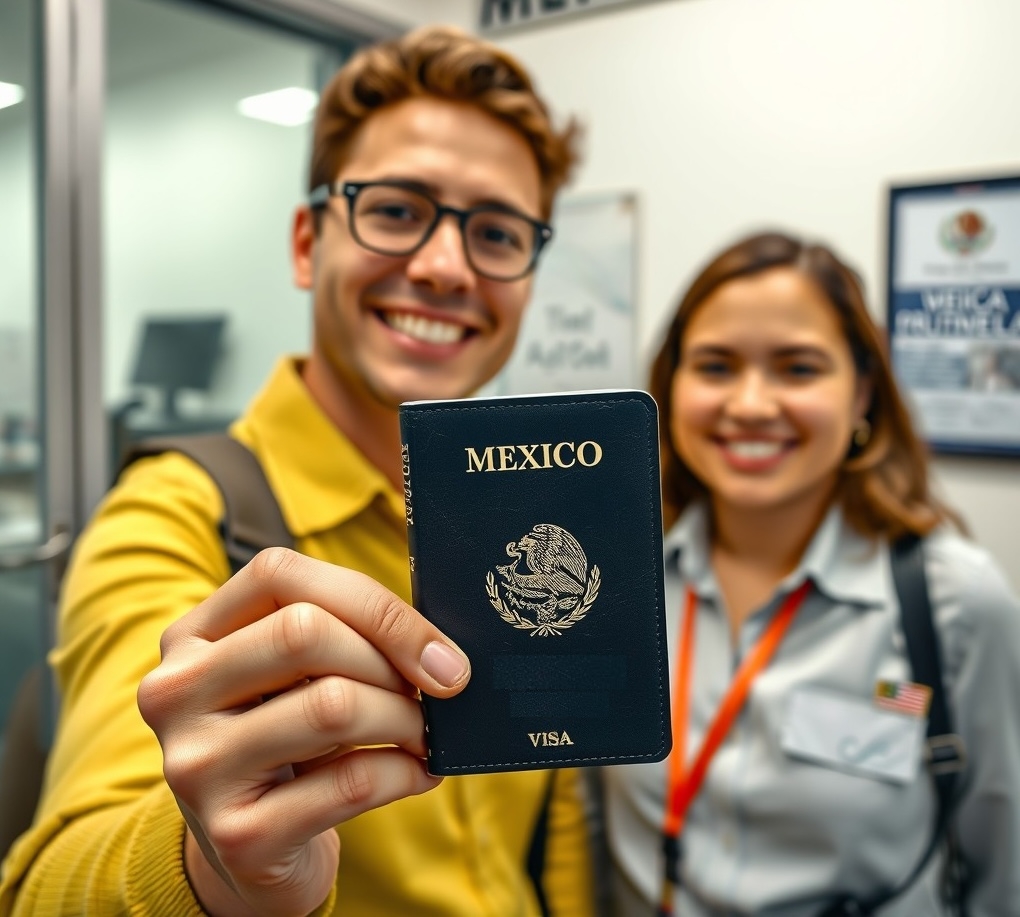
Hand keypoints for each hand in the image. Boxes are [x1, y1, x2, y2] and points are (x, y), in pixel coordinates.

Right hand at [137, 548, 470, 916]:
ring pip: (333, 705)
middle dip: (391, 661)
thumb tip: (440, 653)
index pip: (278, 575)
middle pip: (304, 632)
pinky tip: (419, 773)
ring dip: (406, 719)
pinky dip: (406, 772)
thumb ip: (343, 634)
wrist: (252, 854)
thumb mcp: (295, 677)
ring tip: (424, 733)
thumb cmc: (290, 741)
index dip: (372, 604)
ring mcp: (198, 766)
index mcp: (190, 636)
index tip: (437, 648)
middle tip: (432, 693)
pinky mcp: (239, 835)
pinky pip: (351, 782)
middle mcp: (175, 693)